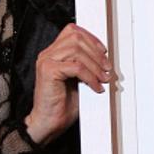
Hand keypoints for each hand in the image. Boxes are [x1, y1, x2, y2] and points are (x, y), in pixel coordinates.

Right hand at [24, 24, 112, 144]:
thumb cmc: (63, 104)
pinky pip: (76, 67)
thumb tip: (105, 60)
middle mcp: (48, 54)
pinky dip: (90, 77)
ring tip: (103, 78)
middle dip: (96, 52)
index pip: (72, 31)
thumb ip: (86, 66)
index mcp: (54, 53)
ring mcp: (46, 62)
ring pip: (76, 50)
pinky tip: (95, 87)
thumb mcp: (78, 80)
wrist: (49, 122)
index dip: (91, 38)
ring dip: (95, 65)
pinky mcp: (48, 72)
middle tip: (107, 68)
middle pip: (76, 38)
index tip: (104, 51)